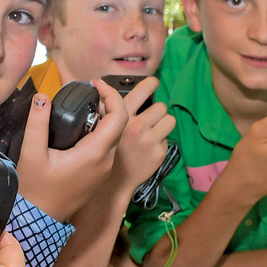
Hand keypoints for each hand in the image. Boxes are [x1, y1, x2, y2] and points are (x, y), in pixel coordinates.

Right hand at [16, 80, 127, 220]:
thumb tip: (41, 97)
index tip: (95, 84)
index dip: (112, 95)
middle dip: (110, 102)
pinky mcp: (99, 174)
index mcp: (94, 154)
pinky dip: (102, 131)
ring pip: (116, 135)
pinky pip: (108, 146)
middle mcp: (105, 161)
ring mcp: (103, 169)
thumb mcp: (31, 153)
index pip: (119, 117)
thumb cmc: (36, 189)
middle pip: (120, 124)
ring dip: (107, 117)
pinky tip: (84, 126)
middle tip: (91, 91)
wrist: (40, 218)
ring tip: (87, 105)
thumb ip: (37, 122)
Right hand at [110, 77, 175, 193]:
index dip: (151, 83)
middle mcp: (138, 127)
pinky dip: (159, 142)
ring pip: (169, 120)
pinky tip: (147, 148)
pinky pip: (167, 139)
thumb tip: (101, 84)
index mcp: (123, 116)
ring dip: (161, 124)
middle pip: (161, 106)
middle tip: (148, 117)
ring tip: (151, 131)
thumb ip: (103, 106)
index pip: (145, 89)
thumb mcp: (97, 127)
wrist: (110, 184)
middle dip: (156, 111)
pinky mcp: (159, 154)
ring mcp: (150, 141)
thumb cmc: (103, 153)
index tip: (153, 83)